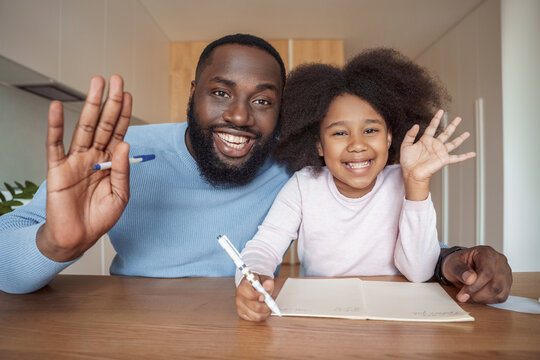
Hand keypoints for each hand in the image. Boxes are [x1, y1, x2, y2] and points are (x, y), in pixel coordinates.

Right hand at [36, 75, 131, 261]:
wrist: (77, 238)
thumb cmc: (99, 218)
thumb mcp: (120, 196)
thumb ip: (123, 170)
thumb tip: (125, 144)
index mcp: (110, 163)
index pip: (118, 132)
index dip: (123, 114)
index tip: (127, 94)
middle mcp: (93, 157)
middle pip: (103, 124)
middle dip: (110, 102)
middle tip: (115, 79)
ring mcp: (75, 161)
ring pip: (83, 127)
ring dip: (90, 105)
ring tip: (95, 84)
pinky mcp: (57, 169)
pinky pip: (54, 144)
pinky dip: (54, 125)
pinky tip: (55, 107)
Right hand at [235, 275, 274, 321]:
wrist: (252, 286)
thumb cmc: (257, 283)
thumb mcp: (264, 279)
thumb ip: (267, 282)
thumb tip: (267, 287)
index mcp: (243, 286)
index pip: (250, 294)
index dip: (258, 296)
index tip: (265, 296)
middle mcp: (239, 297)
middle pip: (255, 306)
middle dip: (266, 306)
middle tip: (271, 303)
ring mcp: (240, 306)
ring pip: (255, 315)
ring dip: (265, 312)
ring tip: (269, 307)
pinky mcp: (242, 314)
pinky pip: (254, 319)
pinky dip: (262, 316)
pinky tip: (264, 311)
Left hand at [400, 110, 475, 199]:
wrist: (411, 173)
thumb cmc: (407, 161)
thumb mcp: (406, 145)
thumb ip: (410, 135)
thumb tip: (416, 125)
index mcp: (425, 140)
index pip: (432, 127)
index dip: (436, 119)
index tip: (441, 111)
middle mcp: (435, 145)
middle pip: (446, 133)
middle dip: (452, 125)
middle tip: (458, 118)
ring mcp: (440, 152)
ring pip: (453, 143)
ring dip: (460, 138)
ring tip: (467, 133)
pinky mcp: (444, 160)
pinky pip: (457, 158)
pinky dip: (465, 156)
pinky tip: (472, 154)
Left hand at [441, 246, 511, 302]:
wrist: (460, 267)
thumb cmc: (457, 263)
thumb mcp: (452, 264)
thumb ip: (459, 270)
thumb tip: (470, 279)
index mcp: (486, 253)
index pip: (487, 271)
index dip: (475, 285)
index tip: (463, 293)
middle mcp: (499, 261)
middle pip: (495, 284)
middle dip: (477, 294)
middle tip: (463, 296)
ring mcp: (505, 273)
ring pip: (499, 292)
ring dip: (481, 298)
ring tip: (469, 294)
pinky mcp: (506, 284)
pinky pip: (501, 297)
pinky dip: (487, 300)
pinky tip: (477, 295)